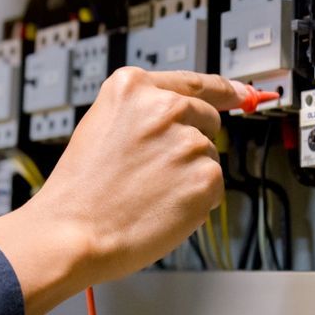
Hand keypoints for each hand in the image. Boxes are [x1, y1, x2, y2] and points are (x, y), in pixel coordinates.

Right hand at [0, 67, 244, 314]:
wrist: (72, 233)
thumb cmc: (80, 191)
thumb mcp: (100, 127)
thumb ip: (141, 114)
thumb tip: (185, 118)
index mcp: (132, 88)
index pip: (192, 82)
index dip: (222, 89)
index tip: (241, 92)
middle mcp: (164, 106)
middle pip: (206, 120)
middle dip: (189, 144)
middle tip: (153, 173)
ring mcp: (187, 140)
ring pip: (209, 156)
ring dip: (189, 176)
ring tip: (147, 193)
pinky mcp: (205, 176)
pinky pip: (213, 187)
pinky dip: (195, 202)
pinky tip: (162, 208)